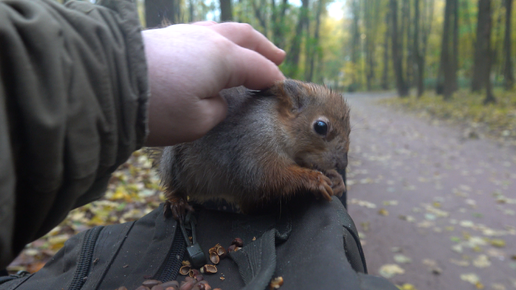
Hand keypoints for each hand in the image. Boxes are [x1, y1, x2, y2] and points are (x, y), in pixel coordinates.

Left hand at [142, 22, 285, 145]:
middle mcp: (206, 39)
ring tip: (248, 48)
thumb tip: (217, 101)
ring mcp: (183, 34)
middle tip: (277, 56)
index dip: (271, 79)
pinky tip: (210, 52)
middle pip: (244, 36)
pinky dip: (216, 41)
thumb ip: (217, 111)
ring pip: (221, 30)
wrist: (106, 84)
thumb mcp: (198, 122)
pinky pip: (200, 34)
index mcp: (223, 57)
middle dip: (263, 47)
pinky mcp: (163, 38)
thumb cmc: (156, 107)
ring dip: (240, 40)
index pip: (257, 67)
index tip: (278, 90)